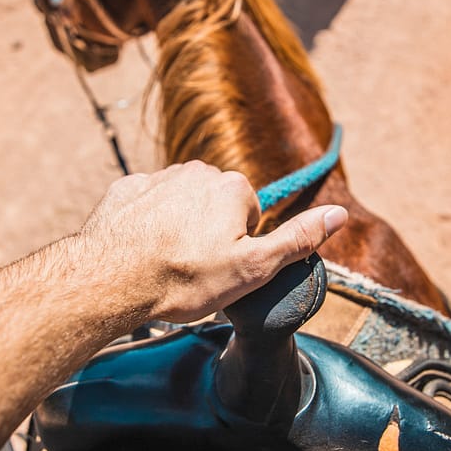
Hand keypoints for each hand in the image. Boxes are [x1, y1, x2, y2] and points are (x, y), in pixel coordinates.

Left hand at [77, 161, 347, 322]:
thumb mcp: (253, 268)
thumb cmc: (184, 278)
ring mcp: (157, 177)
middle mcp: (196, 171)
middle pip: (215, 205)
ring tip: (165, 262)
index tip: (219, 268)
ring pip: (180, 203)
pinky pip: (146, 205)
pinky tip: (138, 252)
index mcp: (232, 187)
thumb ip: (298, 239)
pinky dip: (145, 224)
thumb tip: (339, 214)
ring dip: (177, 227)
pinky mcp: (125, 189)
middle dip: (208, 232)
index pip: (250, 215)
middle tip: (193, 269)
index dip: (238, 246)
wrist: (111, 279)